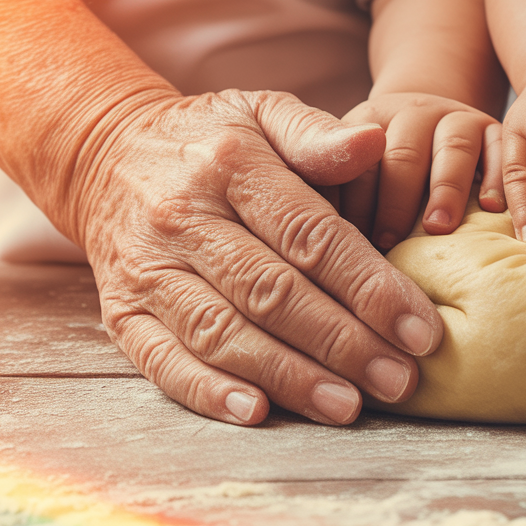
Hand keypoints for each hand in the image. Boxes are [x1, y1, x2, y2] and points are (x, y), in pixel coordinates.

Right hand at [71, 89, 445, 425]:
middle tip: (398, 380)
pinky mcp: (122, 312)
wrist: (104, 153)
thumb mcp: (263, 112)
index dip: (369, 287)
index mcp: (229, 167)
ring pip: (222, 332)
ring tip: (347, 406)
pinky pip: (162, 360)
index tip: (421, 330)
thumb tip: (375, 141)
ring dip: (288, 376)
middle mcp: (183, 220)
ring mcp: (147, 270)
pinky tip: (257, 412)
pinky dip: (207, 390)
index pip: (310, 236)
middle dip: (342, 343)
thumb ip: (318, 134)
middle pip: (271, 292)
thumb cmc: (212, 140)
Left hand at [339, 92, 503, 250]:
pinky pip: (500, 151)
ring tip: (437, 229)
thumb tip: (319, 242)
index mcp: (369, 121)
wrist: (427, 117)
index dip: (354, 203)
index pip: (358, 163)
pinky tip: (491, 208)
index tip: (349, 241)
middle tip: (387, 242)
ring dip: (445, 191)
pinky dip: (496, 179)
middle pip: (404, 156)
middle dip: (394, 202)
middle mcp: (414, 113)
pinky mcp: (493, 129)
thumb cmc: (380, 163)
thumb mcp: (347, 163)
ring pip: (453, 149)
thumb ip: (330, 188)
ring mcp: (456, 119)